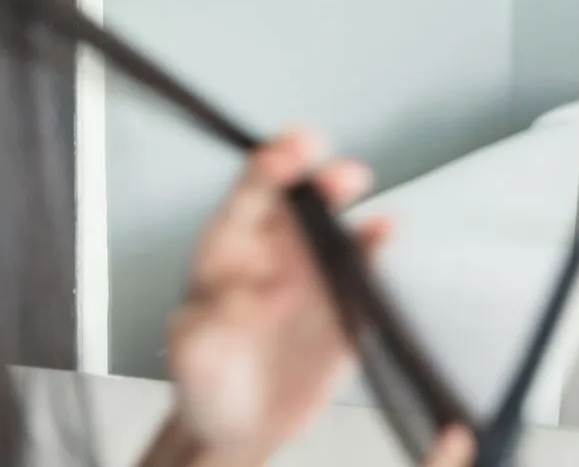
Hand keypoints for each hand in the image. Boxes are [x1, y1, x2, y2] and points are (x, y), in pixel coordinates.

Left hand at [166, 130, 407, 466]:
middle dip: (312, 175)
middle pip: (294, 196)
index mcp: (227, 251)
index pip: (246, 198)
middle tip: (331, 170)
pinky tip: (385, 228)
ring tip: (356, 179)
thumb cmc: (207, 382)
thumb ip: (208, 323)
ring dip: (343, 194)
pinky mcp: (344, 299)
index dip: (266, 170)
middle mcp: (272, 249)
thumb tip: (243, 295)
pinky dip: (376, 243)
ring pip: (331, 219)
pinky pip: (363, 263)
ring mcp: (311, 270)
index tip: (284, 153)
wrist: (241, 425)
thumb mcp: (192, 355)